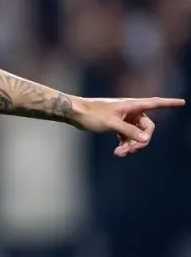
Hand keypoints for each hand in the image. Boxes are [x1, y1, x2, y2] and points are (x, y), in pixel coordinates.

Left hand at [70, 96, 185, 156]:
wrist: (75, 113)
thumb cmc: (92, 114)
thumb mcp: (112, 124)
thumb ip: (129, 132)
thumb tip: (145, 139)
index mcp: (132, 105)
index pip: (155, 103)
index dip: (170, 103)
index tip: (183, 102)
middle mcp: (131, 110)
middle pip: (147, 127)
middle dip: (141, 140)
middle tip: (131, 151)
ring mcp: (125, 118)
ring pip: (137, 134)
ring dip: (131, 145)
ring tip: (120, 154)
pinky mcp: (118, 125)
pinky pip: (128, 137)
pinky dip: (125, 144)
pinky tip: (118, 152)